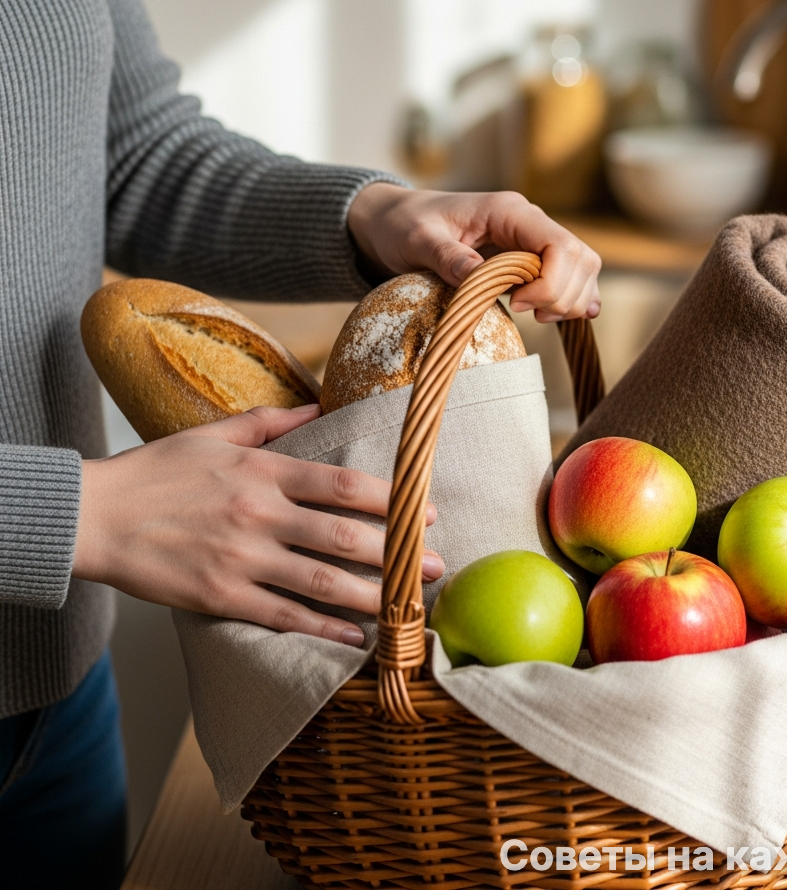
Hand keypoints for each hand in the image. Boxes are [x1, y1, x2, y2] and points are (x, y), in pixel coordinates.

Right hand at [73, 403, 441, 644]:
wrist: (94, 516)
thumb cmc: (155, 471)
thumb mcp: (213, 434)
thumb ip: (270, 422)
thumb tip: (318, 406)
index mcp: (264, 472)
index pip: (345, 484)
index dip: (393, 499)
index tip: (426, 511)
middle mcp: (260, 514)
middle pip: (345, 536)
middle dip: (400, 552)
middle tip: (436, 566)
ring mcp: (241, 558)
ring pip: (322, 580)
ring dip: (374, 594)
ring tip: (410, 604)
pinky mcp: (221, 596)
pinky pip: (284, 615)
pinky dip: (323, 627)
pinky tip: (354, 636)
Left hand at [347, 184, 601, 322]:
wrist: (395, 221)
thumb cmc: (404, 225)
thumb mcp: (418, 240)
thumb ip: (448, 257)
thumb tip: (478, 277)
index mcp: (508, 210)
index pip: (559, 244)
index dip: (550, 282)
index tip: (517, 304)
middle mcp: (529, 221)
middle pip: (579, 258)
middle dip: (561, 295)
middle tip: (526, 315)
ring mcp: (533, 238)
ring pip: (582, 268)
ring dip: (569, 299)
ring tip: (536, 316)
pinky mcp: (531, 257)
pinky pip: (570, 276)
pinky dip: (572, 298)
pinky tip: (558, 315)